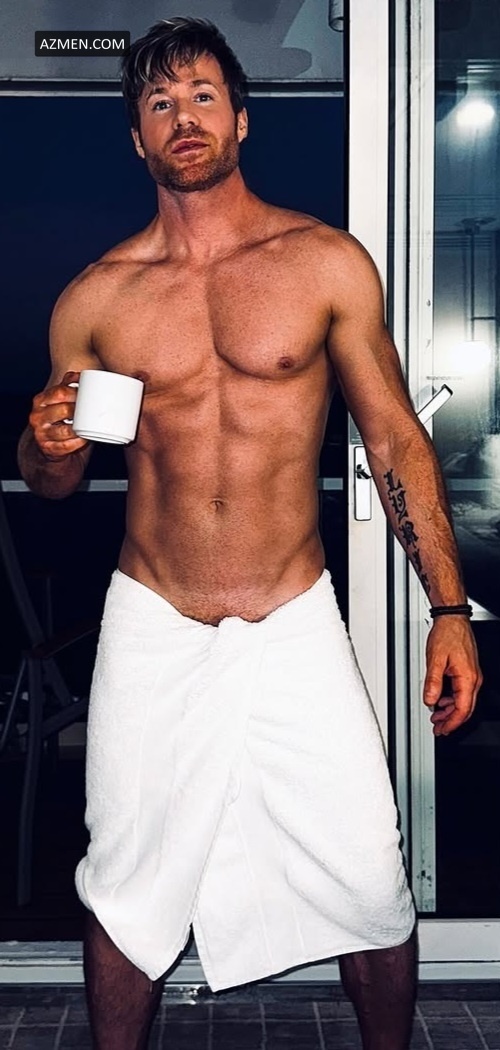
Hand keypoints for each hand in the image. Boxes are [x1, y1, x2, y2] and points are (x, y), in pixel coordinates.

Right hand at [29, 371, 88, 459]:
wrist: (50, 446)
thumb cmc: (59, 420)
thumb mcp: (59, 401)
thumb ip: (68, 386)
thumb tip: (82, 374)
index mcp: (40, 401)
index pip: (59, 392)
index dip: (76, 392)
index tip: (90, 394)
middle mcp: (37, 417)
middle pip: (64, 410)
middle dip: (81, 410)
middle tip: (94, 410)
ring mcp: (41, 434)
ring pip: (66, 430)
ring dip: (81, 428)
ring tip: (91, 425)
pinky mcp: (49, 449)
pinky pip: (67, 445)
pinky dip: (78, 442)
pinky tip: (84, 438)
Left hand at [423, 615, 481, 735]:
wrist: (453, 619)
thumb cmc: (447, 634)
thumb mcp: (435, 659)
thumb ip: (432, 682)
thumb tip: (430, 700)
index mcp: (467, 678)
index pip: (462, 709)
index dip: (451, 723)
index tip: (442, 730)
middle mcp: (473, 679)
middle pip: (465, 709)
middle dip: (451, 721)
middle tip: (438, 728)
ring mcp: (471, 675)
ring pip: (463, 701)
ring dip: (450, 711)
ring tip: (436, 717)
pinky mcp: (467, 671)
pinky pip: (462, 691)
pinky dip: (451, 700)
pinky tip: (441, 701)